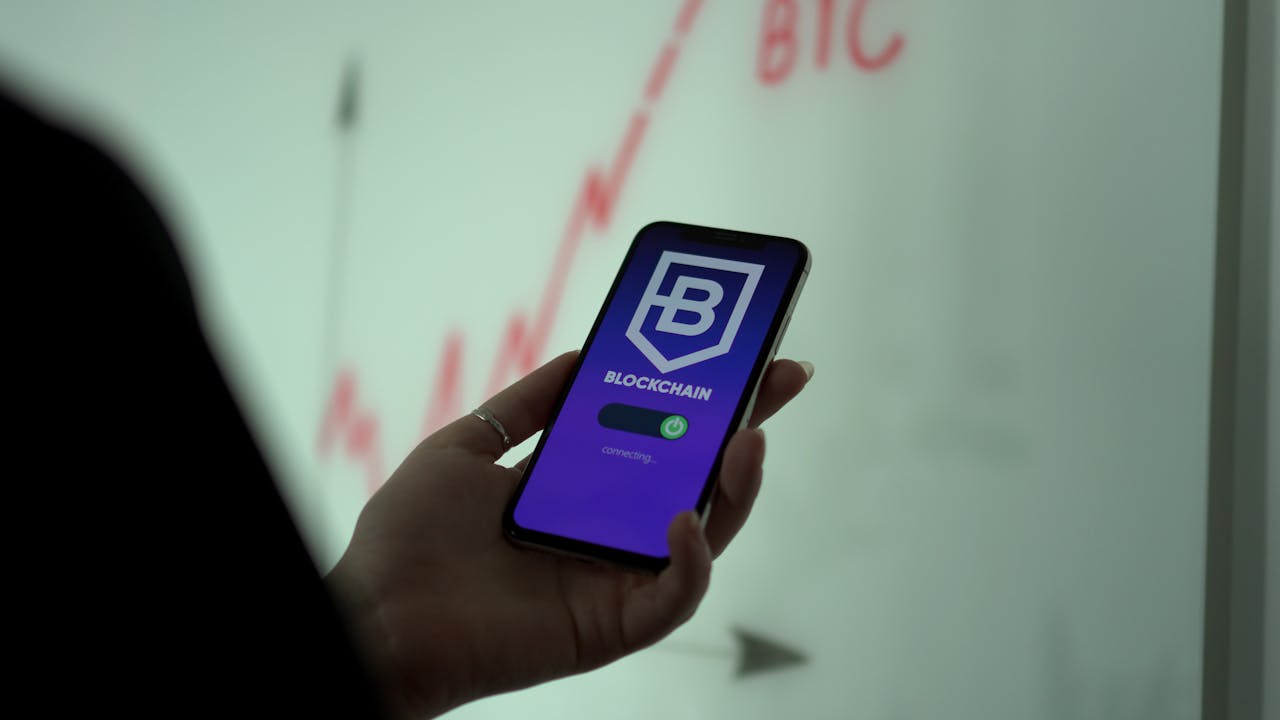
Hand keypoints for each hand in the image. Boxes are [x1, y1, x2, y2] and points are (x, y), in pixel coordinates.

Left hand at [327, 351, 811, 717]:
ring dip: (736, 487)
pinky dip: (691, 559)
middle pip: (697, 481)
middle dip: (746, 427)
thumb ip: (528, 405)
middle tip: (781, 377)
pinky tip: (683, 518)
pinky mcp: (612, 625)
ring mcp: (615, 579)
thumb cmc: (409, 540)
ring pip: (705, 536)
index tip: (737, 352)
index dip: (700, 399)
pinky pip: (674, 595)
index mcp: (580, 492)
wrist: (375, 617)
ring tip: (748, 436)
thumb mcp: (468, 446)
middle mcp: (608, 533)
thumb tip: (583, 356)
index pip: (656, 440)